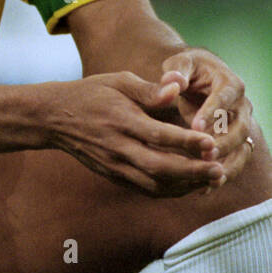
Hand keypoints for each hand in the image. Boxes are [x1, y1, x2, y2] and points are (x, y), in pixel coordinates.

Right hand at [46, 72, 223, 196]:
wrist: (53, 118)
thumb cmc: (90, 94)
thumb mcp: (117, 81)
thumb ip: (148, 89)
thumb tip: (176, 90)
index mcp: (120, 119)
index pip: (157, 134)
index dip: (186, 141)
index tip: (211, 142)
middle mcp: (116, 146)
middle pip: (159, 166)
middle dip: (192, 171)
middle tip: (218, 170)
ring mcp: (114, 164)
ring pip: (154, 183)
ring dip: (185, 185)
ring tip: (211, 180)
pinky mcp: (113, 175)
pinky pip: (145, 189)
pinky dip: (170, 191)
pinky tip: (189, 185)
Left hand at [157, 48, 258, 183]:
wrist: (200, 77)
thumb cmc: (187, 69)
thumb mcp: (180, 64)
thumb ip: (177, 71)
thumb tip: (174, 80)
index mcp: (230, 84)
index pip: (225, 98)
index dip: (212, 112)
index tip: (195, 125)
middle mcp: (242, 106)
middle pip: (240, 127)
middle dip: (223, 142)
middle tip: (204, 154)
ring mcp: (242, 126)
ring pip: (242, 147)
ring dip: (227, 162)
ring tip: (208, 175)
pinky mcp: (235, 142)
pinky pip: (235, 161)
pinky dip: (223, 174)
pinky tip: (205, 187)